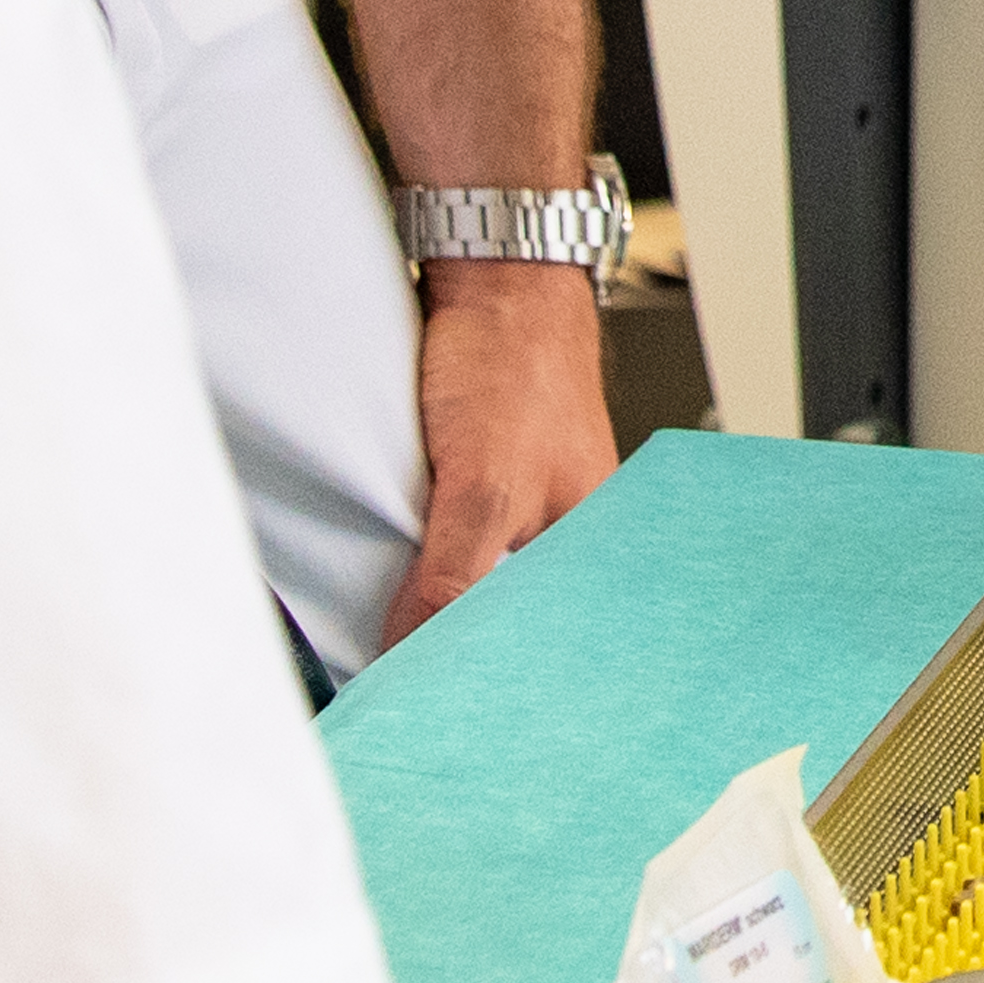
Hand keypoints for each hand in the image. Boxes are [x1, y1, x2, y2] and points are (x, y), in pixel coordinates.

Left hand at [376, 264, 623, 648]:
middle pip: (506, 615)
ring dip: (432, 596)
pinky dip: (416, 554)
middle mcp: (563, 528)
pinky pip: (447, 540)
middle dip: (461, 642)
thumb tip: (415, 660)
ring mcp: (521, 503)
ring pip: (472, 579)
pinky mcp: (479, 481)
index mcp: (593, 542)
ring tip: (397, 619)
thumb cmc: (518, 364)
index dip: (496, 678)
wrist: (489, 275)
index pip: (544, 640)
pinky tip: (390, 562)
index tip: (438, 706)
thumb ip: (452, 579)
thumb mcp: (483, 488)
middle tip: (406, 670)